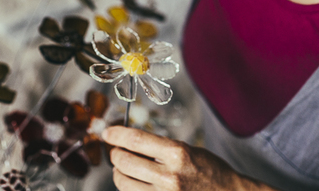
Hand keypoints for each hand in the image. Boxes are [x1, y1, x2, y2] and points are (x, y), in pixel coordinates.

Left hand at [102, 126, 244, 190]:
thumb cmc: (210, 171)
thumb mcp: (187, 150)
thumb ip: (159, 147)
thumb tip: (128, 141)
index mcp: (177, 154)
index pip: (136, 139)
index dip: (116, 134)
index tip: (108, 133)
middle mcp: (169, 176)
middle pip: (125, 161)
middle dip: (115, 154)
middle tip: (116, 151)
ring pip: (123, 182)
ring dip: (118, 173)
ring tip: (124, 168)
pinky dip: (130, 188)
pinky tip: (136, 182)